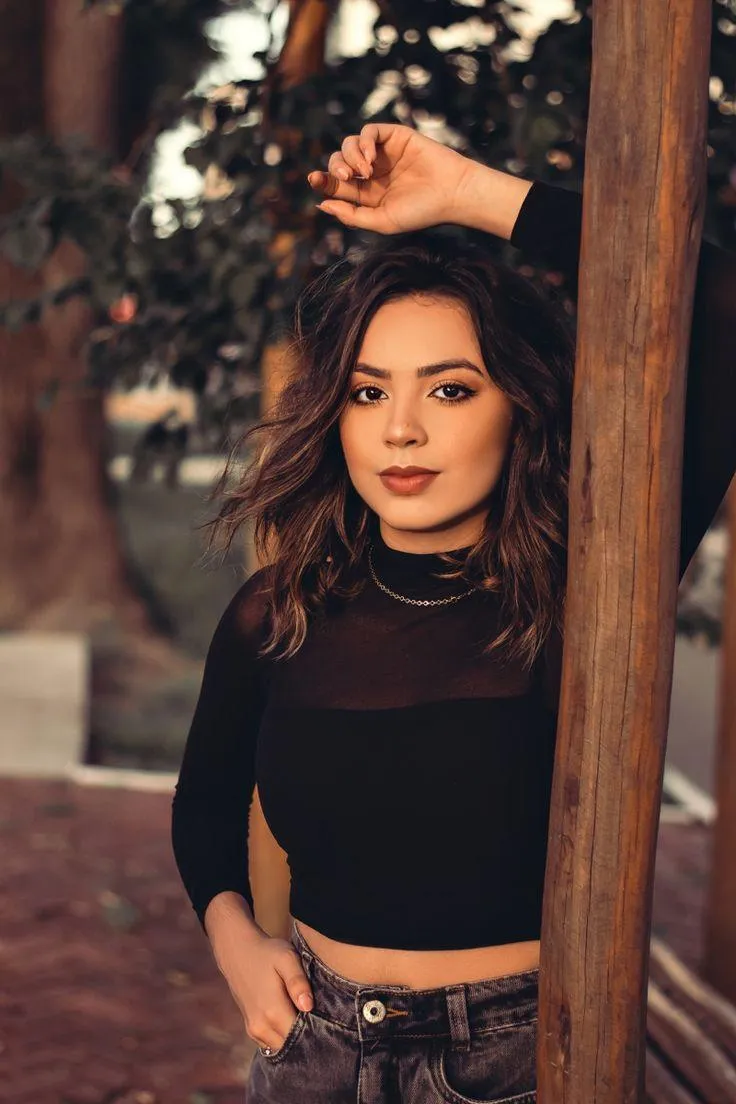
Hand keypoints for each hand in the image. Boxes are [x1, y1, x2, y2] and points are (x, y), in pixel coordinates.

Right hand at [212, 926, 313, 1053]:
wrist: (238, 952)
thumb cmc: (267, 953)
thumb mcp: (287, 958)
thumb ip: (298, 982)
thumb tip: (308, 1006)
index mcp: (273, 1012)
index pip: (302, 1038)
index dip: (318, 1033)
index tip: (331, 1026)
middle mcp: (261, 1027)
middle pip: (293, 1046)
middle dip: (309, 1039)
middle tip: (325, 1025)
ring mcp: (254, 1031)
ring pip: (283, 1047)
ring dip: (297, 1039)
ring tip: (309, 1021)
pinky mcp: (252, 1030)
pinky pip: (273, 1044)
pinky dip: (285, 1038)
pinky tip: (294, 1021)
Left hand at [306, 122, 474, 234]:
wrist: (451, 193)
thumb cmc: (421, 212)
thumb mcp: (382, 221)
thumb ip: (352, 216)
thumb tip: (322, 205)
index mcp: (366, 194)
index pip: (336, 184)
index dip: (322, 181)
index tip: (314, 180)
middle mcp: (372, 172)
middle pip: (338, 162)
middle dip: (335, 168)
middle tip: (346, 177)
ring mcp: (383, 153)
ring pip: (349, 144)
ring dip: (349, 156)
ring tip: (364, 171)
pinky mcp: (394, 136)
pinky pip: (369, 131)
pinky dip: (364, 142)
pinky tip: (370, 159)